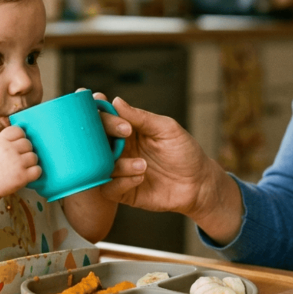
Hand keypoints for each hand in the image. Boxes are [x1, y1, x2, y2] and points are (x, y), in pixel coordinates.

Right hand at [0, 126, 41, 197]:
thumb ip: (4, 140)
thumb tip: (20, 136)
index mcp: (0, 140)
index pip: (18, 130)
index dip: (20, 137)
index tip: (17, 144)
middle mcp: (9, 150)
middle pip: (27, 143)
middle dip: (25, 150)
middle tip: (19, 158)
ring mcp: (17, 163)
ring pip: (34, 156)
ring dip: (30, 162)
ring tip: (21, 166)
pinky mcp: (22, 176)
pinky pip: (37, 170)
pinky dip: (34, 172)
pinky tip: (27, 174)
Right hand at [99, 96, 231, 223]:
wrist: (198, 184)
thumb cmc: (185, 152)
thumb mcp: (167, 129)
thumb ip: (141, 117)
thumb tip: (116, 101)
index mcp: (125, 131)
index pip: (103, 119)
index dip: (101, 115)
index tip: (113, 116)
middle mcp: (118, 149)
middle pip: (94, 142)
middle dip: (102, 138)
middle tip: (124, 135)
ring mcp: (119, 170)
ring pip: (100, 166)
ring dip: (120, 164)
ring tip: (143, 165)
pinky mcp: (122, 192)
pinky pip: (108, 189)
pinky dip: (121, 183)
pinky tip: (141, 178)